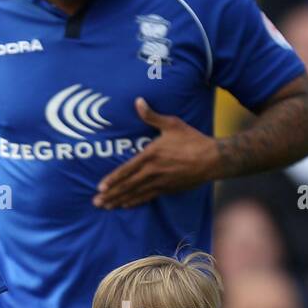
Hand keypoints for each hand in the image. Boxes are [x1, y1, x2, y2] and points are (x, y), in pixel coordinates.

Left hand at [93, 98, 218, 209]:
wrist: (212, 158)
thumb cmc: (191, 140)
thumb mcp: (172, 124)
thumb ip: (152, 116)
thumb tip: (138, 101)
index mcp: (150, 155)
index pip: (126, 169)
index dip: (113, 179)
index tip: (100, 186)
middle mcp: (152, 171)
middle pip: (127, 185)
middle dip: (110, 194)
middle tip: (95, 202)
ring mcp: (159, 182)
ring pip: (135, 193)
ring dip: (119, 200)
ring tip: (105, 206)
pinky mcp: (167, 189)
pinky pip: (147, 197)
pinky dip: (134, 202)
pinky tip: (124, 206)